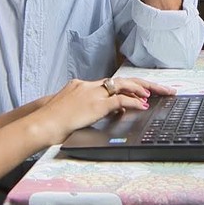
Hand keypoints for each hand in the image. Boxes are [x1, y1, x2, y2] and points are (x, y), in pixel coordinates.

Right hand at [34, 77, 175, 144]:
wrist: (40, 124)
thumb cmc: (50, 121)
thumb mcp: (70, 110)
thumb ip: (88, 108)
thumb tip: (107, 112)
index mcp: (82, 85)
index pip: (111, 83)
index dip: (129, 87)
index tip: (143, 90)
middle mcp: (89, 86)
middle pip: (122, 80)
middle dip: (144, 84)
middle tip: (163, 88)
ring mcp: (92, 94)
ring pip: (123, 85)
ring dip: (143, 89)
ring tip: (158, 93)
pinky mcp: (95, 105)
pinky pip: (119, 100)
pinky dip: (133, 102)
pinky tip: (142, 105)